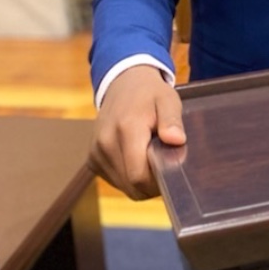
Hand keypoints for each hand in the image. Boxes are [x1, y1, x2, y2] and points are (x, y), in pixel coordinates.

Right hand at [89, 64, 185, 199]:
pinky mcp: (91, 158)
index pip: (138, 176)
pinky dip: (127, 176)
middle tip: (163, 161)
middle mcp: (105, 143)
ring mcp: (96, 152)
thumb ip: (172, 120)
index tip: (169, 167)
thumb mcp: (168, 99)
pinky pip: (114, 180)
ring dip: (139, 179)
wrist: (123, 83)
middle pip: (132, 186)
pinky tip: (135, 156)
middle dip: (151, 182)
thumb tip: (176, 140)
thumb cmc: (150, 94)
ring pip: (123, 186)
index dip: (158, 181)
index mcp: (126, 129)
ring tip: (148, 154)